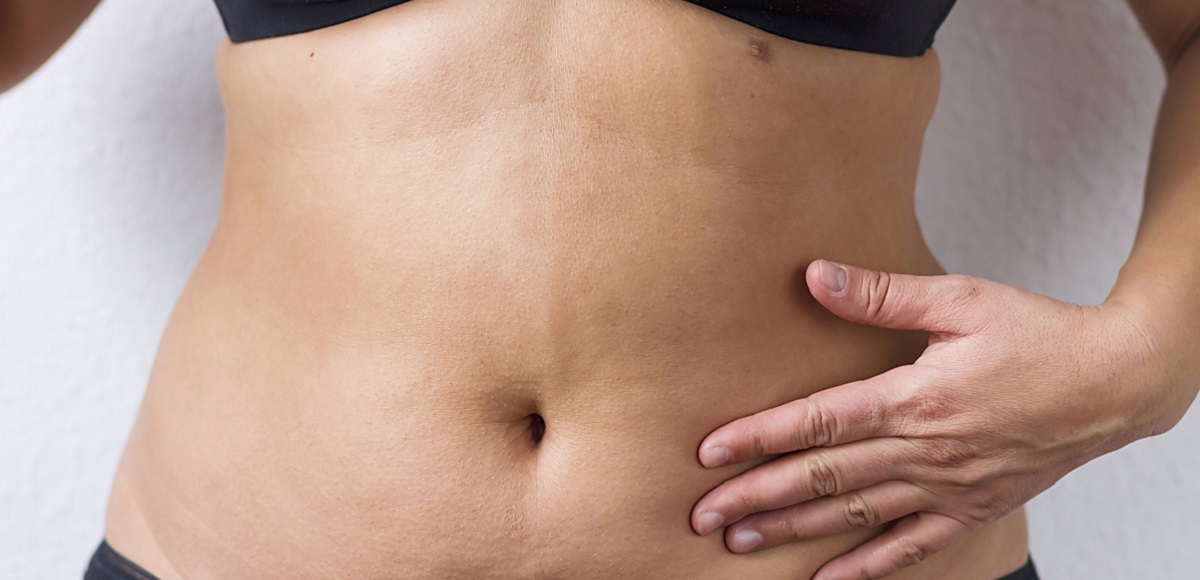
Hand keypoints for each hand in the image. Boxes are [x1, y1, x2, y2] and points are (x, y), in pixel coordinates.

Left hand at [690, 259, 1175, 579]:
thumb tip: (813, 274)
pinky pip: (912, 548)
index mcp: (916, 397)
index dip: (760, 437)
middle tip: (702, 515)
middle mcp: (925, 450)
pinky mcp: (972, 508)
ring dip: (793, 532)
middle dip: (757, 496)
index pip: (819, 421)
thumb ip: (881, 292)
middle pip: (824, 477)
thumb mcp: (961, 299)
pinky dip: (868, 568)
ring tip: (740, 543)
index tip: (709, 452)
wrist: (1114, 383)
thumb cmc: (1039, 336)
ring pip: (855, 516)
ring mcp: (948, 487)